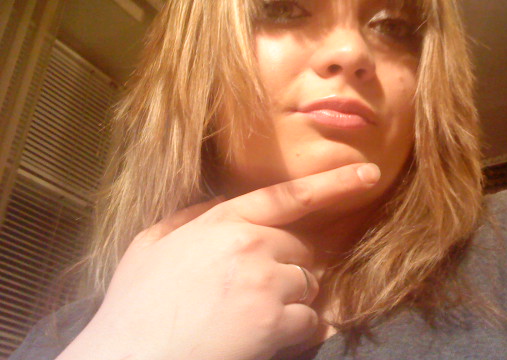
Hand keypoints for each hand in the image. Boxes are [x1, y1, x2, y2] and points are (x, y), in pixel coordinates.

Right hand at [57, 163, 380, 359]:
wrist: (128, 359)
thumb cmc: (135, 308)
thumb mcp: (149, 246)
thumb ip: (188, 217)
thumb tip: (216, 204)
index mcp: (222, 221)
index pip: (288, 196)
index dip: (332, 184)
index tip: (368, 175)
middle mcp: (250, 243)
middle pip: (302, 250)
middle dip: (288, 271)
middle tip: (253, 297)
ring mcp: (265, 280)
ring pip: (307, 286)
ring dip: (289, 304)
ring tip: (247, 320)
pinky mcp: (275, 319)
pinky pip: (309, 321)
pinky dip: (293, 333)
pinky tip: (258, 339)